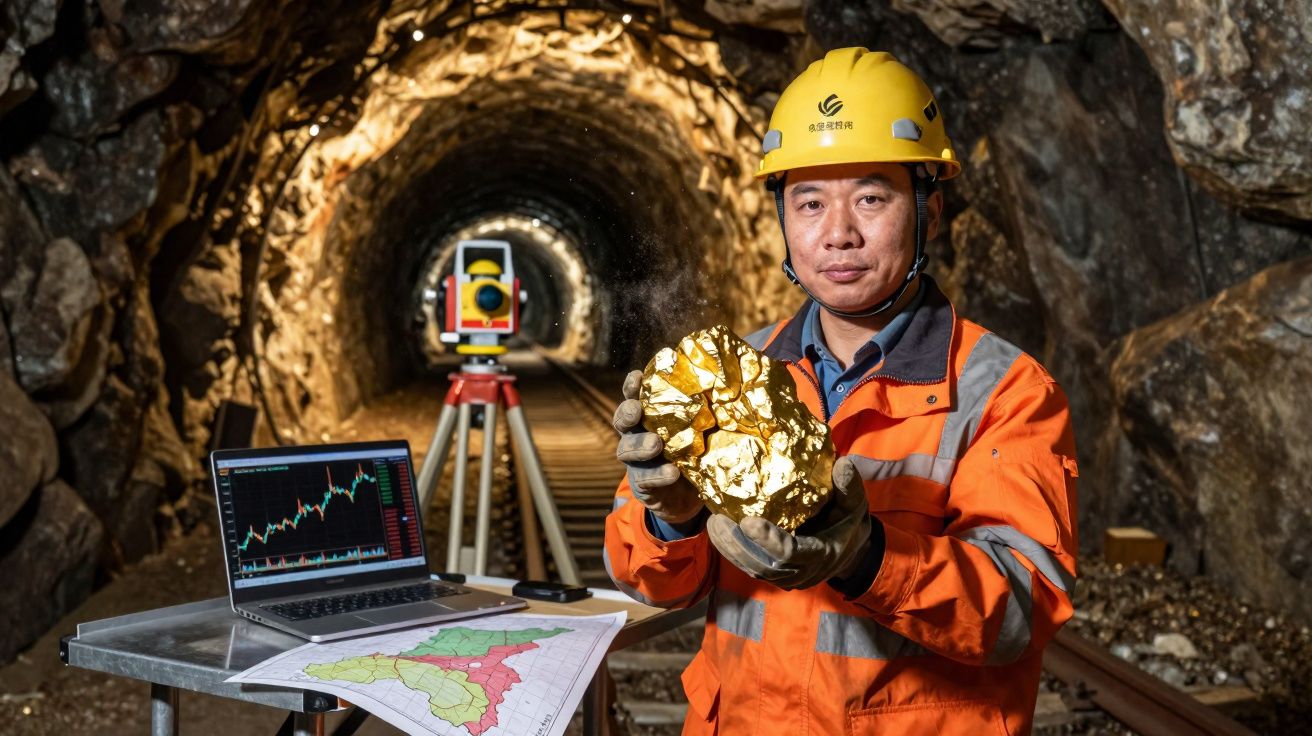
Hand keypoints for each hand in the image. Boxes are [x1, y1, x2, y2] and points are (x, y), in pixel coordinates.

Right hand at [613, 370, 704, 523]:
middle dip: (627, 413)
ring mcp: (636, 461)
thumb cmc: (694, 452)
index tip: (637, 376)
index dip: (632, 387)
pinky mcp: (642, 484)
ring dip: (640, 445)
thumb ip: (704, 414)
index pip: (635, 397)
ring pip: (626, 450)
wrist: (688, 496)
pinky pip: (644, 478)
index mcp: (649, 417)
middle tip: (637, 410)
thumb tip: (725, 390)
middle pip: (622, 420)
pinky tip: (672, 472)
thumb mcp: (700, 431)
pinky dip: (658, 474)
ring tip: (655, 444)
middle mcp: (637, 435)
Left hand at [706, 456, 870, 588]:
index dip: (768, 539)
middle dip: (737, 545)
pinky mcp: (777, 575)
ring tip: (713, 525)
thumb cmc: (848, 523)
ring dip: (730, 549)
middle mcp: (803, 572)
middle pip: (764, 565)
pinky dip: (733, 552)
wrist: (851, 551)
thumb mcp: (854, 504)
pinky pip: (752, 567)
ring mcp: (788, 577)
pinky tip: (719, 533)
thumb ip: (849, 487)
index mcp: (821, 554)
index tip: (747, 521)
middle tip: (717, 521)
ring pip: (754, 569)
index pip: (790, 552)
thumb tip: (843, 464)